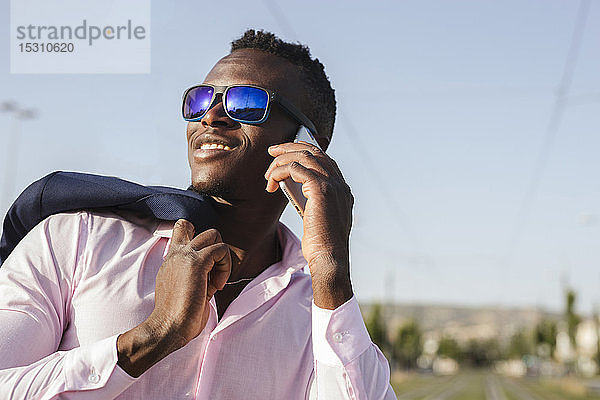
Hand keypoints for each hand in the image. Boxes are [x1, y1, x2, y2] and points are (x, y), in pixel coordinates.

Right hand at [149, 220, 230, 341]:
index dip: (199, 239)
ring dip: (222, 257)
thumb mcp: (189, 290)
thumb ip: (200, 277)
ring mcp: (185, 256)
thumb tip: (215, 276)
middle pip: (199, 228)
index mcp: (171, 260)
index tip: (207, 265)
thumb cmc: (178, 318)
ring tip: (216, 281)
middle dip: (214, 248)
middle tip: (214, 274)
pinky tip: (217, 286)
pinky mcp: (197, 263)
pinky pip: (221, 249)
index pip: (181, 230)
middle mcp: (176, 254)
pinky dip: (225, 267)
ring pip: (213, 234)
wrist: (168, 328)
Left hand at [265, 142, 353, 308]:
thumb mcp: (318, 218)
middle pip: (315, 152)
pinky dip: (280, 171)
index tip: (286, 154)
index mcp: (342, 190)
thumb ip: (312, 200)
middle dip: (291, 147)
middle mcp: (340, 185)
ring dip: (282, 160)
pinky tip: (271, 183)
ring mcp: (333, 186)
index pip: (324, 159)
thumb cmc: (321, 245)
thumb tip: (292, 185)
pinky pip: (295, 168)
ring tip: (268, 172)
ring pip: (304, 157)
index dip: (304, 151)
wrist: (329, 259)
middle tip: (273, 151)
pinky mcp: (321, 190)